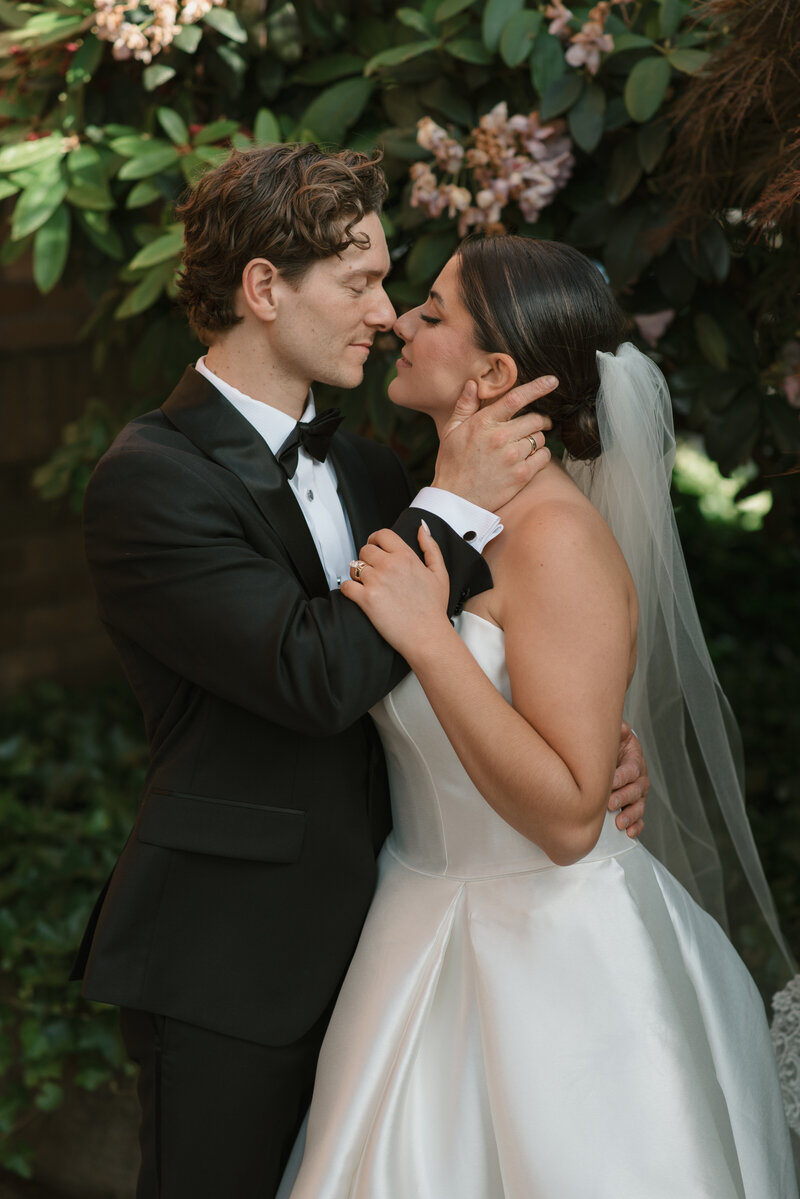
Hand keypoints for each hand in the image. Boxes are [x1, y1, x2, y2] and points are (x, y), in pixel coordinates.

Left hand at [341, 522, 450, 661]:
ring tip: (369, 586)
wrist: (428, 636)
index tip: (375, 548)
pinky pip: (346, 586)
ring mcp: (376, 581)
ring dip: (358, 575)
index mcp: (406, 556)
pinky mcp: (366, 599)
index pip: (382, 535)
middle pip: (365, 550)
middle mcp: (390, 565)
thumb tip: (422, 528)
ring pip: (354, 567)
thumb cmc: (433, 609)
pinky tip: (359, 596)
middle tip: (374, 572)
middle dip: (367, 560)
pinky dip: (349, 590)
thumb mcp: (440, 573)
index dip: (375, 540)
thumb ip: (431, 547)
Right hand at [431, 376, 555, 510]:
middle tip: (535, 424)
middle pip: (535, 419)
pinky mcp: (521, 476)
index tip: (552, 381)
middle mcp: (500, 438)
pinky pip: (544, 457)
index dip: (537, 387)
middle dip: (538, 420)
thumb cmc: (452, 464)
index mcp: (483, 423)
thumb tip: (474, 384)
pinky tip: (528, 459)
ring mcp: (512, 457)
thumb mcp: (451, 431)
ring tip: (525, 446)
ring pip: (540, 438)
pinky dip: (541, 456)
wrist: (455, 500)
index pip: (516, 398)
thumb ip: (465, 406)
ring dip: (536, 439)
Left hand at [608, 722, 648, 837]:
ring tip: (620, 822)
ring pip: (638, 806)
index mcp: (635, 761)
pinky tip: (630, 833)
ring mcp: (638, 794)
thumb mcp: (616, 735)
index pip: (632, 770)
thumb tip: (621, 728)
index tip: (610, 782)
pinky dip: (636, 826)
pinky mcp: (634, 806)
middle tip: (610, 803)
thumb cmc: (611, 746)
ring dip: (630, 815)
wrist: (611, 755)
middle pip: (636, 790)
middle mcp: (639, 779)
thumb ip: (619, 731)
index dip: (622, 777)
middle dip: (623, 797)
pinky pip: (639, 818)